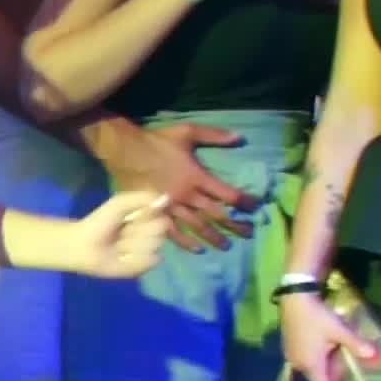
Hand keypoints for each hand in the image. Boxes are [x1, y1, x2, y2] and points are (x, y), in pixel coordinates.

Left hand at [67, 191, 169, 277]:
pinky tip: (121, 256)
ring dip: (133, 242)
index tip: (133, 215)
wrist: (84, 244)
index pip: (165, 212)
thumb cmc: (101, 221)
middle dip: (139, 228)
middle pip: (162, 228)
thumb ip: (144, 197)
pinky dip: (134, 256)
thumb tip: (167, 198)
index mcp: (152, 217)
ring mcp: (151, 251)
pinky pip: (150, 259)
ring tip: (118, 244)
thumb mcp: (121, 202)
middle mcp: (155, 233)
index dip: (151, 215)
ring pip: (155, 243)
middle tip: (122, 230)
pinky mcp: (144, 267)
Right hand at [97, 123, 259, 250]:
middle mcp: (187, 195)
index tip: (255, 207)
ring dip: (214, 237)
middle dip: (234, 225)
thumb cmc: (156, 141)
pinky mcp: (155, 213)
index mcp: (197, 177)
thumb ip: (214, 135)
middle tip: (248, 233)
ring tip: (226, 246)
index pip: (228, 194)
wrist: (125, 151)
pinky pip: (173, 232)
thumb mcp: (188, 132)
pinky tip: (197, 249)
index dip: (244, 202)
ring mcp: (171, 207)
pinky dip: (186, 242)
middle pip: (216, 215)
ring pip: (197, 226)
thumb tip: (240, 137)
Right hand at [280, 292, 378, 380]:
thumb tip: (375, 356)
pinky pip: (303, 359)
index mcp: (311, 365)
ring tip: (336, 354)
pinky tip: (322, 344)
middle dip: (331, 375)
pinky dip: (314, 357)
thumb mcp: (339, 330)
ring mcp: (291, 355)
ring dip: (322, 365)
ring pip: (310, 368)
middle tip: (347, 365)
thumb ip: (357, 344)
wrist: (294, 297)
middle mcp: (298, 364)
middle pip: (317, 378)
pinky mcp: (288, 345)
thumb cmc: (316, 317)